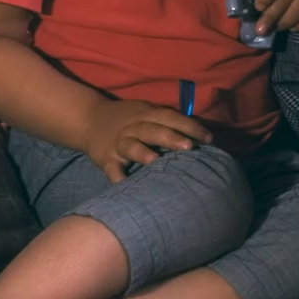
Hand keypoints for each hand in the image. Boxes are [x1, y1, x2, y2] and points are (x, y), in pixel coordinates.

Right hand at [82, 99, 211, 181]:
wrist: (88, 119)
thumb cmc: (128, 118)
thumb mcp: (146, 111)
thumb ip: (168, 120)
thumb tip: (200, 132)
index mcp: (147, 114)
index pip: (171, 117)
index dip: (190, 126)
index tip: (209, 138)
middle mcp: (133, 127)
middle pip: (152, 130)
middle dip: (171, 138)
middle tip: (189, 147)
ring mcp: (118, 143)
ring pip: (131, 146)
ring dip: (142, 152)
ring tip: (155, 161)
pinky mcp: (106, 159)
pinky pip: (112, 169)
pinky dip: (118, 178)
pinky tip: (126, 187)